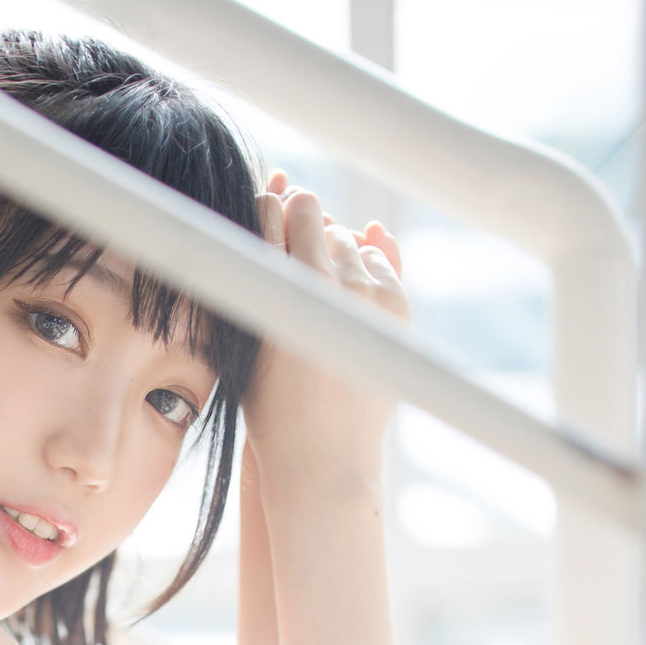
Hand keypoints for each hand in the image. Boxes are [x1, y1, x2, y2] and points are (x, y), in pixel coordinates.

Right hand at [244, 170, 406, 499]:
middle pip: (314, 214)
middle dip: (300, 223)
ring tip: (313, 293)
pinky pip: (380, 262)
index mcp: (279, 290)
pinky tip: (344, 296)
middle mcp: (325, 285)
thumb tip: (281, 184)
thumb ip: (257, 266)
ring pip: (347, 238)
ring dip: (331, 249)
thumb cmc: (272, 406)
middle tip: (290, 257)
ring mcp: (367, 295)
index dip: (266, 213)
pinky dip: (364, 267)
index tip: (263, 226)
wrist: (323, 460)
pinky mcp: (396, 309)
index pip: (272, 212)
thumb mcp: (249, 338)